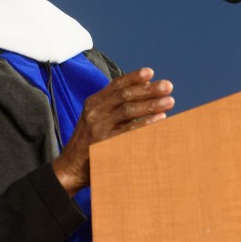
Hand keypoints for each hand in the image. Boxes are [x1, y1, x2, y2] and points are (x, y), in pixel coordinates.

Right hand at [52, 67, 173, 193]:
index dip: (134, 78)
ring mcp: (99, 128)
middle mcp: (95, 112)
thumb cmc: (90, 142)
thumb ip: (115, 105)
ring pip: (128, 110)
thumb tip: (146, 89)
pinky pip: (128, 131)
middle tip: (168, 86)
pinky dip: (145, 124)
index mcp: (93, 102)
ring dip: (151, 105)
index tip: (151, 72)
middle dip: (148, 90)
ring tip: (170, 101)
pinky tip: (160, 120)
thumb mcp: (97, 118)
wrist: (70, 168)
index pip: (116, 85)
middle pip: (125, 95)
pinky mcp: (104, 143)